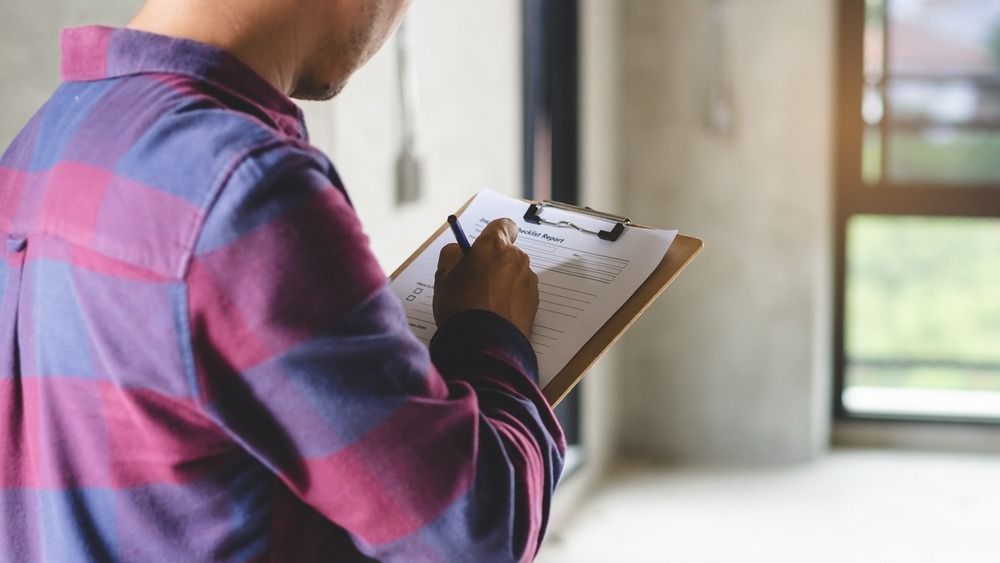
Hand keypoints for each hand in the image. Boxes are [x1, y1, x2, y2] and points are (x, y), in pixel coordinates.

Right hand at [433, 218, 538, 336]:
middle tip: (477, 281)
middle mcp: (516, 258)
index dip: (493, 234)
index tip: (485, 246)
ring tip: (485, 304)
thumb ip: (451, 254)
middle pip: (508, 253)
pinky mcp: (535, 302)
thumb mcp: (443, 276)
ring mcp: (528, 280)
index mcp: (493, 246)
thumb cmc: (461, 307)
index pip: (503, 225)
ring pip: (515, 274)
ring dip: (504, 282)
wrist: (484, 343)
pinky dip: (512, 300)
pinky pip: (522, 294)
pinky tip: (496, 314)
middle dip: (495, 263)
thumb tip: (458, 250)